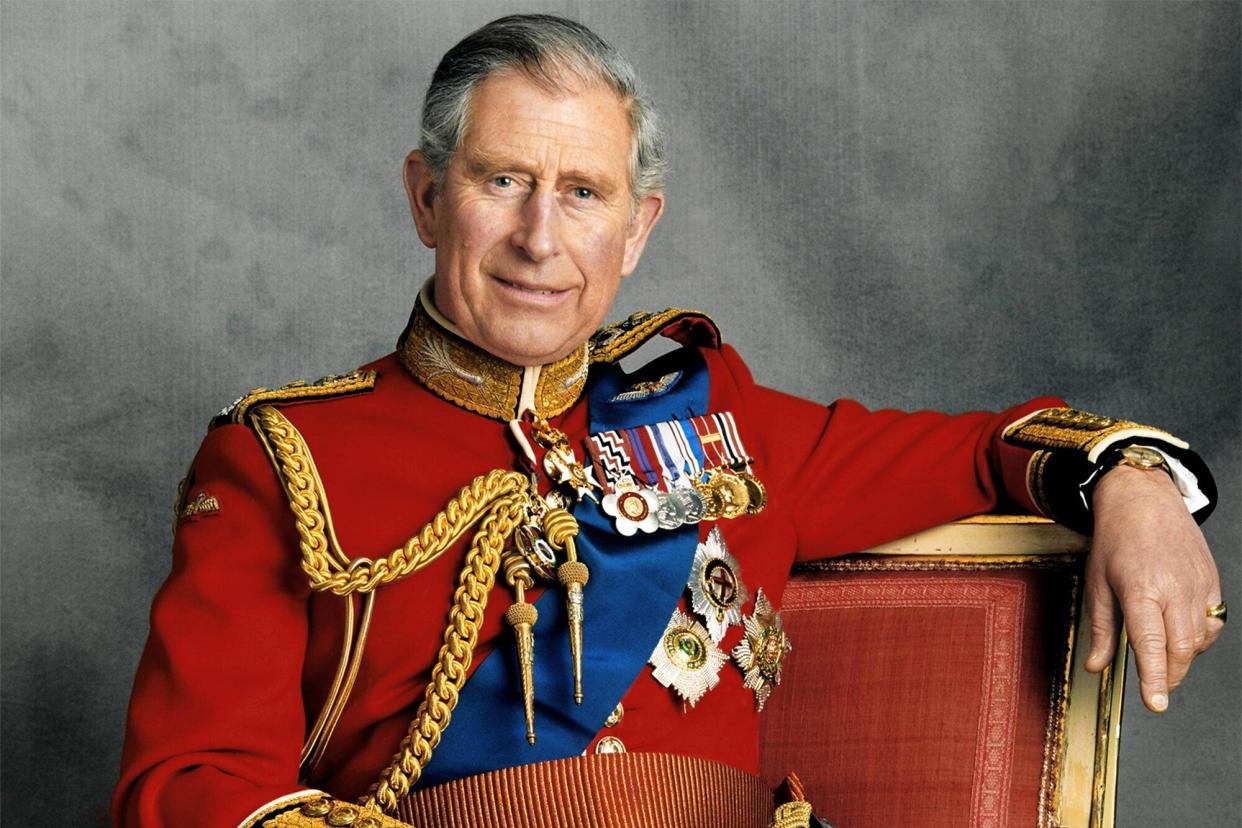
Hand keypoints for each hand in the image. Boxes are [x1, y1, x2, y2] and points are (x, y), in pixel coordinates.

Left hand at [1085, 464, 1222, 711]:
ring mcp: (1197, 585)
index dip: (1153, 678)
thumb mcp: (1097, 583)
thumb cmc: (1115, 540)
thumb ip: (1101, 629)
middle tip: (1156, 688)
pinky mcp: (1212, 582)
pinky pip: (1212, 623)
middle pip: (1180, 649)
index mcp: (1140, 589)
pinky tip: (1181, 636)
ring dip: (1183, 659)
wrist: (1144, 500)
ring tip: (1164, 659)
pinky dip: (1199, 638)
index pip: (1149, 644)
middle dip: (1170, 676)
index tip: (1155, 704)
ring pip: (1198, 640)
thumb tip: (1095, 666)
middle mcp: (1173, 589)